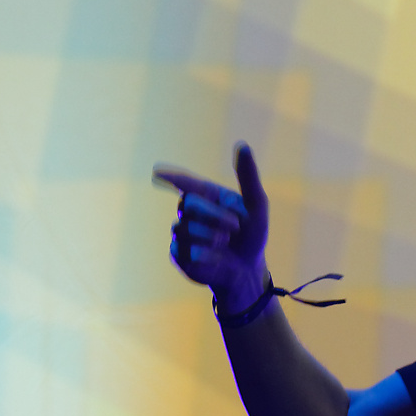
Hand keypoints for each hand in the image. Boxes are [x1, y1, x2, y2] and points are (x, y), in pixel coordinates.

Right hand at [153, 143, 269, 314]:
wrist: (246, 269)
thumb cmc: (251, 235)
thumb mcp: (257, 206)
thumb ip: (249, 177)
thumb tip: (243, 145)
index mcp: (208, 196)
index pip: (185, 182)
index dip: (171, 176)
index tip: (157, 172)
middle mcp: (190, 211)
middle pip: (189, 203)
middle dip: (215, 215)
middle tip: (236, 226)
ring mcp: (182, 232)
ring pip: (186, 227)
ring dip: (212, 236)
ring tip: (225, 243)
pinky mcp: (178, 253)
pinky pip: (185, 248)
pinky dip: (205, 252)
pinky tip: (214, 257)